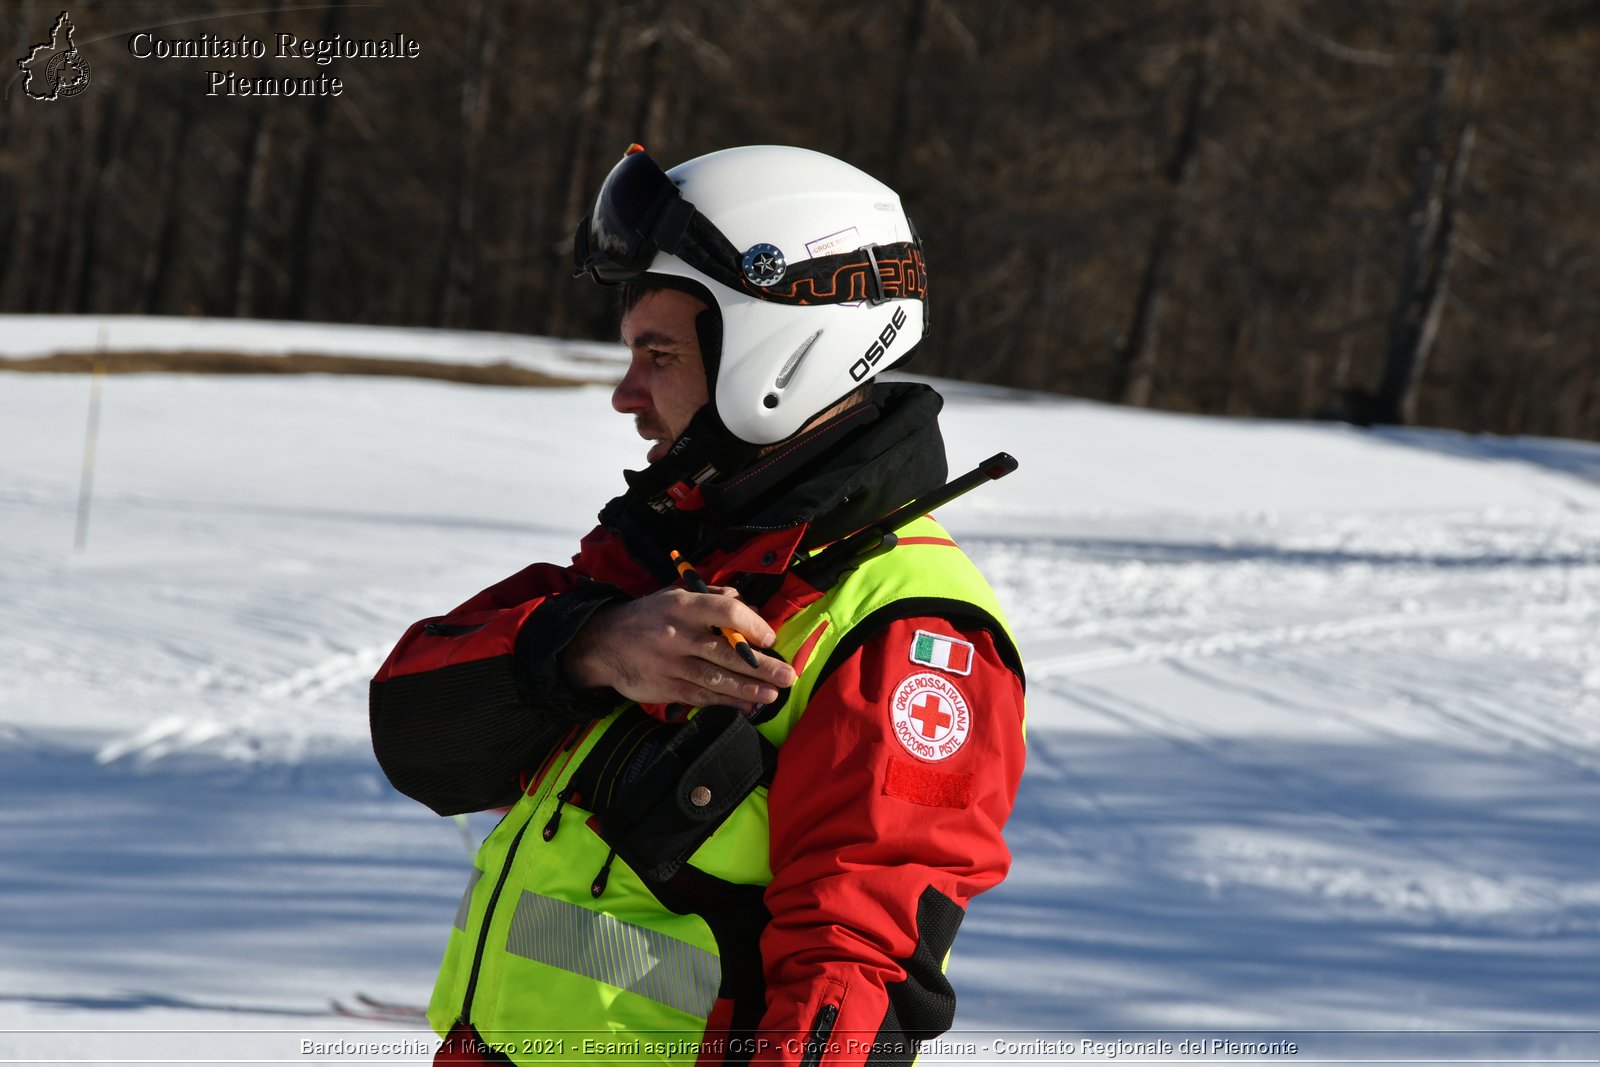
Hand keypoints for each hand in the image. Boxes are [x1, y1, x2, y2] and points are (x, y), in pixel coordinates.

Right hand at [560, 586, 795, 712]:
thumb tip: (745, 605)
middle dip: (762, 667)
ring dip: (748, 689)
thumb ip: (711, 598)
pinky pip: (701, 697)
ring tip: (773, 693)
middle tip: (788, 675)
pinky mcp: (666, 687)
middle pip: (727, 653)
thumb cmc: (649, 616)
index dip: (753, 626)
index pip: (726, 612)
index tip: (770, 638)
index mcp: (683, 606)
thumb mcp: (675, 595)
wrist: (603, 643)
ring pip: (716, 679)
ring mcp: (671, 664)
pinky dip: (726, 702)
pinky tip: (747, 706)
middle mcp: (678, 635)